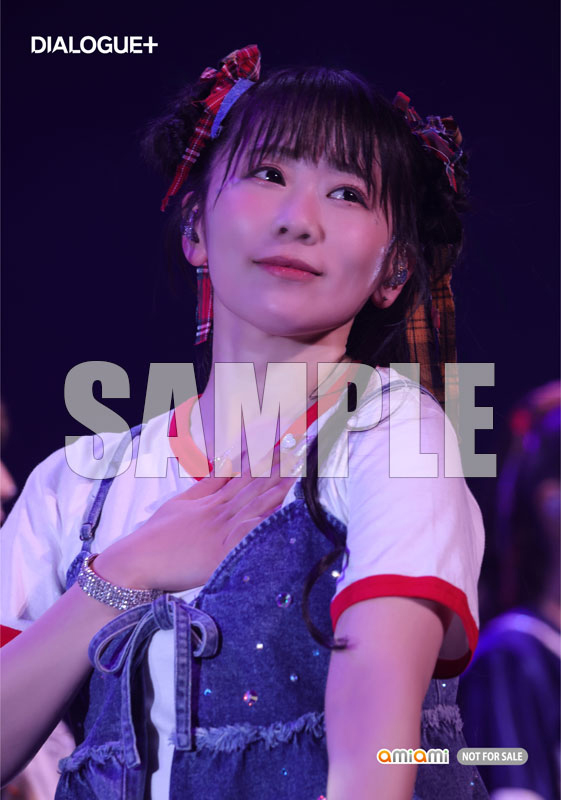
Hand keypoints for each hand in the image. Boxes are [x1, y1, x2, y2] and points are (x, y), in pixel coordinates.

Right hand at [94, 445, 297, 592]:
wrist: (136, 560)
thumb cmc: (156, 536)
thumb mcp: (181, 502)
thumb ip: (207, 484)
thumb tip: (226, 463)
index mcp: (212, 499)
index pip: (244, 472)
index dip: (265, 455)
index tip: (282, 438)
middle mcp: (221, 510)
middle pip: (256, 483)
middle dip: (279, 463)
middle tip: (299, 443)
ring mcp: (223, 529)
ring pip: (257, 502)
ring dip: (280, 484)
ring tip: (299, 467)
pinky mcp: (222, 551)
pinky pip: (250, 533)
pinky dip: (267, 520)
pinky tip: (285, 510)